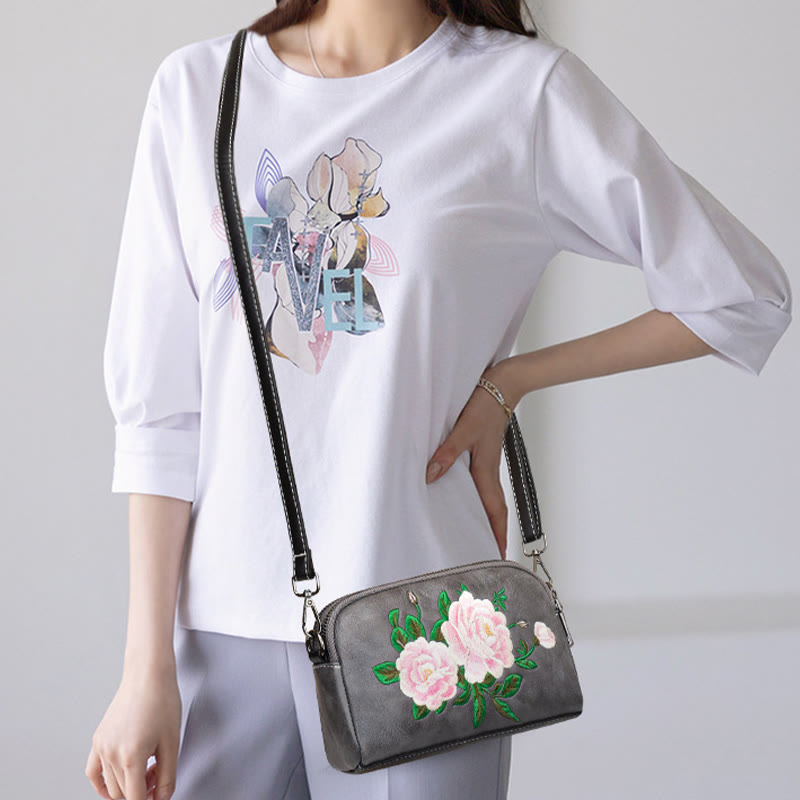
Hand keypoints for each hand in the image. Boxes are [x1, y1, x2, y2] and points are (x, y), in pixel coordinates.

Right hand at [85, 663, 180, 799]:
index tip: (158, 795)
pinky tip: (118, 780)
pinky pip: (94, 771)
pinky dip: (103, 783)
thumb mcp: (172, 742)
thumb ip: (167, 776)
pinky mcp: (98, 739)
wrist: (148, 675)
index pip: (135, 798)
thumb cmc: (162, 702)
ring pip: (110, 785)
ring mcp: (101, 746)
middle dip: (142, 792)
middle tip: (159, 775)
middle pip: (123, 793)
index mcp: (131, 757)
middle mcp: (111, 754)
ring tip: (148, 768)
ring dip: (128, 786)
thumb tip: (162, 798)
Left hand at [425, 360, 522, 558]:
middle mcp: (489, 471)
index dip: (496, 536)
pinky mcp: (482, 454)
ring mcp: (487, 463)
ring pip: (488, 498)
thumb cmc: (486, 405)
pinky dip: (477, 498)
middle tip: (487, 556)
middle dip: (492, 535)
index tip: (499, 559)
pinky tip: (465, 499)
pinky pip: (481, 484)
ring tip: (477, 536)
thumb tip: (430, 475)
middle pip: (493, 511)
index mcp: (487, 470)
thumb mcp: (464, 429)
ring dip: (485, 518)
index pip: (494, 512)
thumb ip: (447, 452)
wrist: (502, 384)